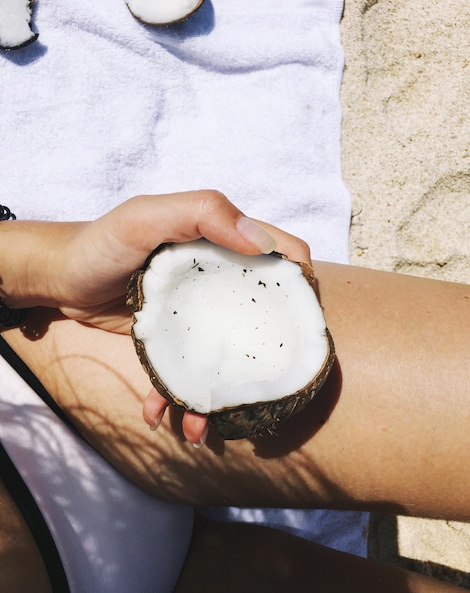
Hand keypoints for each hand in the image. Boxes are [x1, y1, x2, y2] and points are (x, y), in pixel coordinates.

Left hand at [33, 190, 310, 443]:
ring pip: (226, 354)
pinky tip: (158, 414)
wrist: (59, 278)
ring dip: (219, 392)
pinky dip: (178, 396)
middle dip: (264, 358)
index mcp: (224, 244)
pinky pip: (188, 370)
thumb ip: (203, 214)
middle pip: (262, 316)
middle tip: (256, 393)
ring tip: (200, 425)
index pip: (282, 256)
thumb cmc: (101, 242)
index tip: (304, 326)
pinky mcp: (175, 339)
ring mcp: (198, 312)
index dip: (301, 286)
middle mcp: (219, 279)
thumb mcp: (146, 217)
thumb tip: (262, 243)